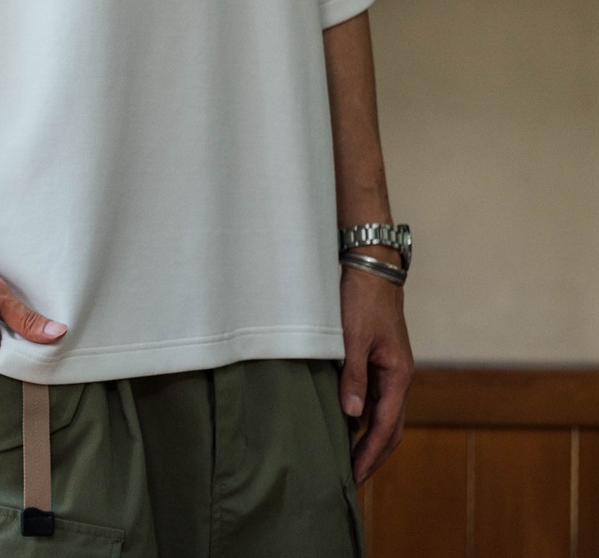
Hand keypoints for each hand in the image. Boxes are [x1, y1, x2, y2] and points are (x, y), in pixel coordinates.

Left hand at [338, 263, 413, 484]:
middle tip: (352, 479)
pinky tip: (345, 421)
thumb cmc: (362, 297)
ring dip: (368, 437)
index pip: (386, 427)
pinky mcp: (379, 359)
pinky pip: (374, 396)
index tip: (354, 477)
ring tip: (345, 457)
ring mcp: (390, 368)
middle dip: (373, 455)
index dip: (370, 454)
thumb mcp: (354, 337)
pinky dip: (363, 415)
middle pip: (390, 427)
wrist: (371, 264)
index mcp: (398, 375)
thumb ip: (353, 375)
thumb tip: (352, 415)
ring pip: (383, 413)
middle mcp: (398, 376)